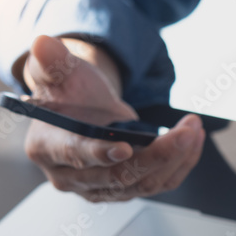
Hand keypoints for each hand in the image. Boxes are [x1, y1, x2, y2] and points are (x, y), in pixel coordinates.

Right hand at [21, 35, 203, 200]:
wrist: (84, 110)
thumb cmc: (69, 93)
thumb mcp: (59, 72)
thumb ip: (52, 62)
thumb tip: (42, 44)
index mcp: (47, 148)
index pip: (75, 155)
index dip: (100, 153)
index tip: (126, 147)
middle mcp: (71, 177)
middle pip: (117, 176)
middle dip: (156, 155)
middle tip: (184, 133)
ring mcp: (100, 189)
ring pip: (143, 183)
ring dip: (175, 158)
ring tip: (193, 129)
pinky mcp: (125, 190)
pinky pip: (158, 184)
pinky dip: (180, 164)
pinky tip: (193, 141)